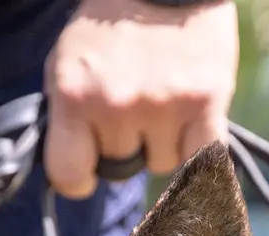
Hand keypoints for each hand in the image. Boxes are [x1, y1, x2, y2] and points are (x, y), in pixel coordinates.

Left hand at [45, 0, 237, 199]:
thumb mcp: (65, 63)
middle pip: (122, 167)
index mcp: (74, 95)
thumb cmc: (109, 26)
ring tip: (164, 99)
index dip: (79, 176)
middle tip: (132, 106)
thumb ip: (63, 116)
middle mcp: (116, 105)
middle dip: (125, 145)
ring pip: (162, 164)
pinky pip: (203, 160)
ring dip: (163, 142)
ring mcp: (163, 105)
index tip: (88, 165)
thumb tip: (70, 170)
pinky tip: (193, 126)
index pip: (69, 176)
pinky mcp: (205, 103)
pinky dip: (199, 151)